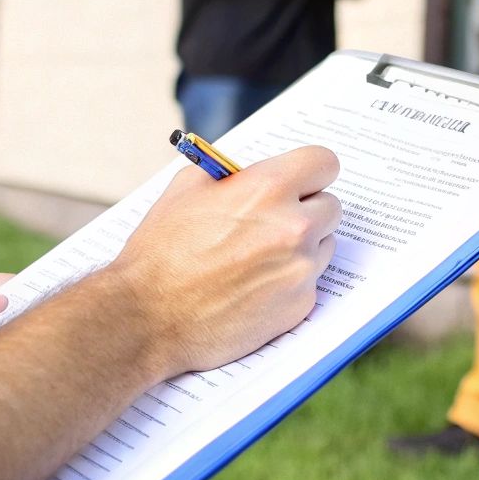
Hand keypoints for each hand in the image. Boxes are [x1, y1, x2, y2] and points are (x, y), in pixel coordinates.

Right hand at [108, 146, 340, 375]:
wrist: (147, 316)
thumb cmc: (161, 250)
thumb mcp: (188, 188)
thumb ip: (232, 173)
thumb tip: (255, 171)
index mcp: (268, 188)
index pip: (324, 163)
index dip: (310, 172)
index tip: (301, 181)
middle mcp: (293, 226)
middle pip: (330, 206)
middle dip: (306, 209)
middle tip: (274, 221)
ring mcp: (300, 268)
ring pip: (324, 244)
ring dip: (301, 246)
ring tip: (257, 257)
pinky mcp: (300, 305)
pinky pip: (310, 281)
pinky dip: (289, 281)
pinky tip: (253, 285)